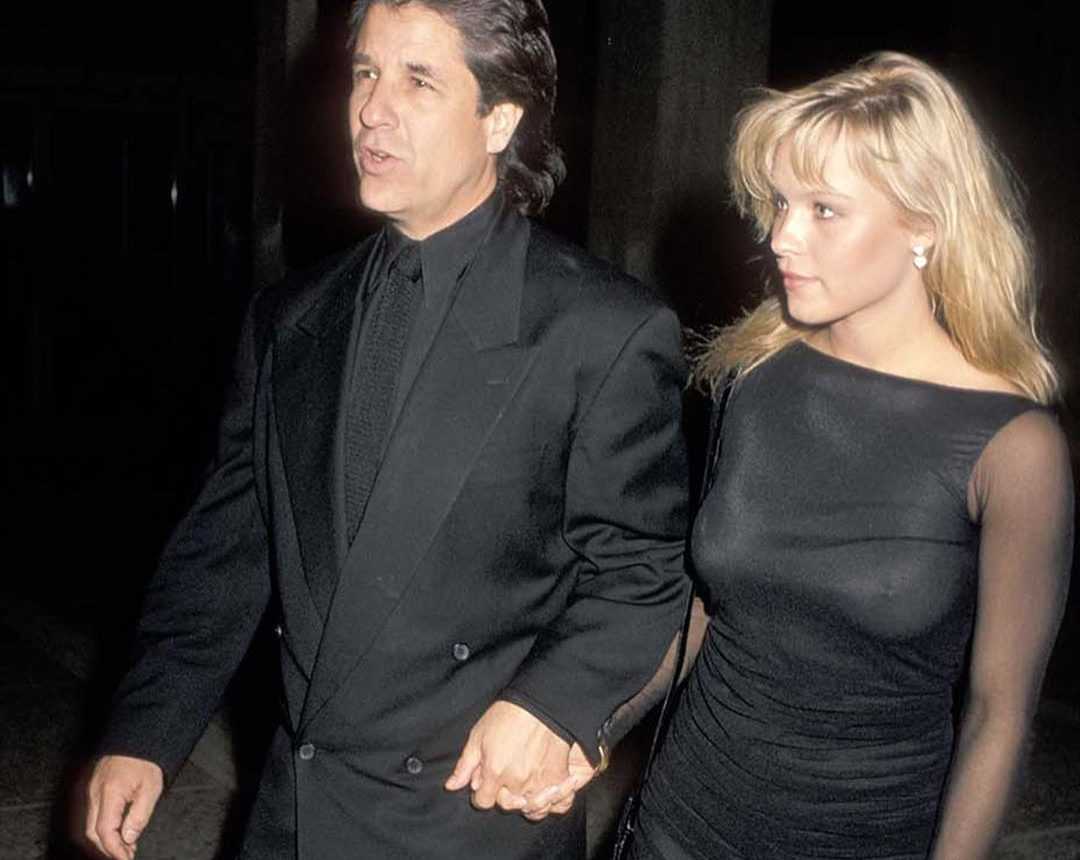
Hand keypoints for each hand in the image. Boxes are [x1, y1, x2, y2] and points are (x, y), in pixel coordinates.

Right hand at [83, 755, 163, 858]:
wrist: (137, 737)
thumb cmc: (146, 760)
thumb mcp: (151, 788)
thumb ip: (139, 815)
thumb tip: (128, 839)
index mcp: (109, 793)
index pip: (104, 831)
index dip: (114, 849)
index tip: (127, 859)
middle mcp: (94, 793)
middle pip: (92, 831)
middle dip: (108, 848)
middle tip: (126, 856)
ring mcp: (91, 790)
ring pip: (90, 824)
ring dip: (105, 839)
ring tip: (125, 847)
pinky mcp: (93, 788)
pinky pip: (92, 814)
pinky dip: (102, 827)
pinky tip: (118, 831)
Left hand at [445, 700, 589, 813]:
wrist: (541, 702)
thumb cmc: (508, 715)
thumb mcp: (479, 736)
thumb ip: (465, 765)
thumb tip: (451, 786)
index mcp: (495, 771)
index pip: (483, 801)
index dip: (482, 793)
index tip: (487, 782)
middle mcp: (516, 781)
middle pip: (507, 804)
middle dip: (503, 794)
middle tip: (507, 776)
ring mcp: (539, 781)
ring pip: (532, 807)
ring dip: (527, 799)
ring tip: (526, 783)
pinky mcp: (559, 776)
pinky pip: (558, 801)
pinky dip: (553, 800)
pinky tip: (547, 788)